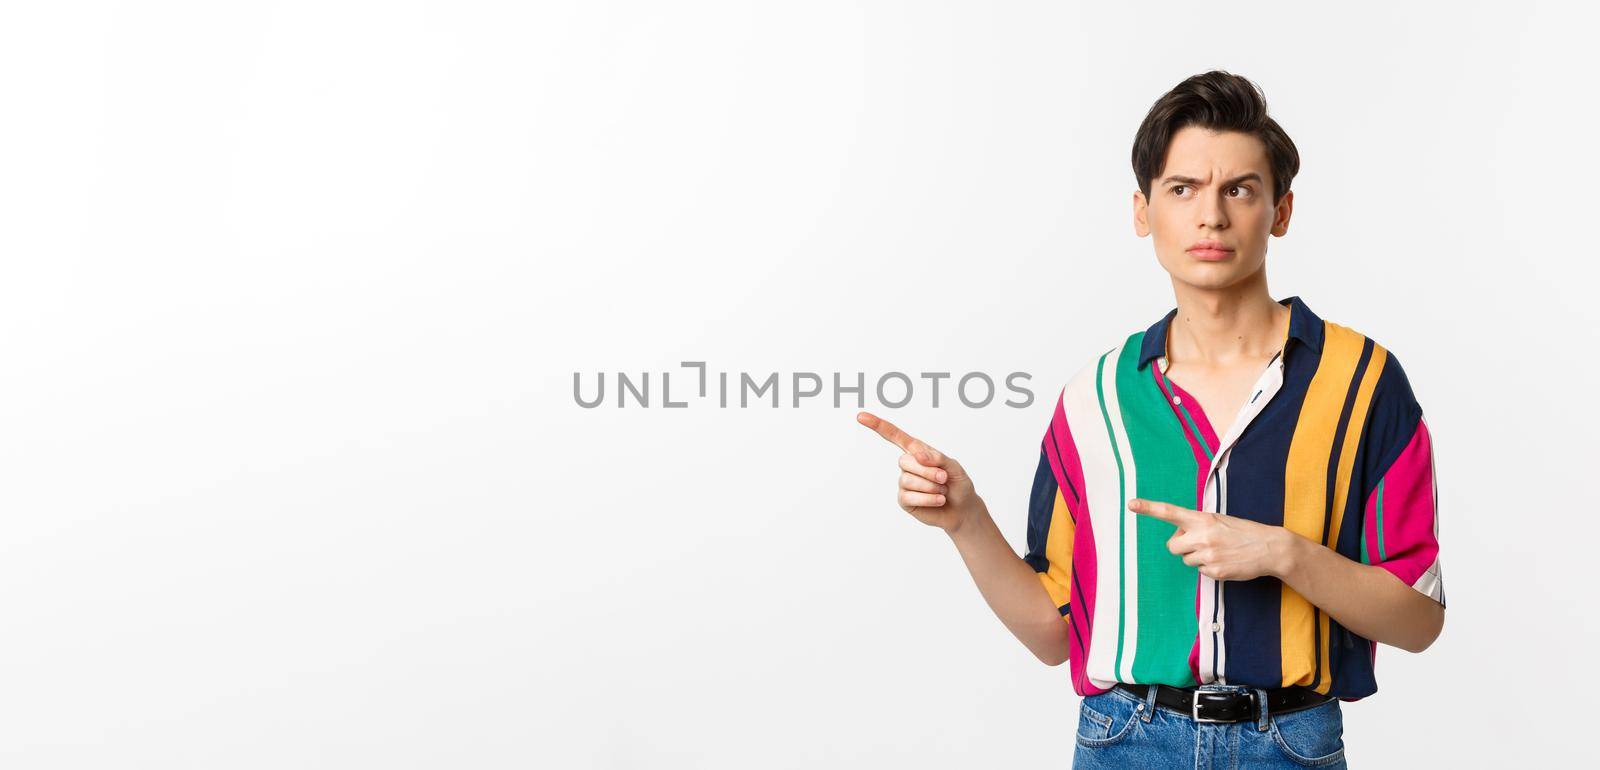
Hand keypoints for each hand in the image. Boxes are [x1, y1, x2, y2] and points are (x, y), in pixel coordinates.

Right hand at [856, 411, 979, 532]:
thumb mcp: (953, 466)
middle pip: (905, 461)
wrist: (963, 509)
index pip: (895, 436)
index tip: (860, 417)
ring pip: (908, 480)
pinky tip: (939, 500)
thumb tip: (916, 455)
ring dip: (931, 486)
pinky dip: (929, 499)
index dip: (878, 426)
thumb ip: (936, 457)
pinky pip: (910, 496)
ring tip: (942, 490)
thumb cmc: (958, 484)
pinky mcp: (904, 500)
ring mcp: (904, 483)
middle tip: (944, 478)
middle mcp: (908, 465)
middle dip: (928, 471)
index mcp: (917, 451)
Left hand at [1128, 498, 1293, 580]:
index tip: (1131, 504)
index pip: (1170, 512)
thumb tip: (1179, 537)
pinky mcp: (1215, 572)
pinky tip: (1225, 561)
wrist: (1270, 548)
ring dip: (1196, 557)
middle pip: (1172, 546)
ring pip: (1186, 560)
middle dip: (1181, 545)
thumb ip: (1197, 525)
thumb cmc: (1242, 531)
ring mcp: (1208, 555)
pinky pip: (1200, 572)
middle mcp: (1202, 536)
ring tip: (1218, 551)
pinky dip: (1209, 568)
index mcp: (1202, 519)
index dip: (1149, 508)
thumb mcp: (1219, 520)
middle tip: (1198, 542)